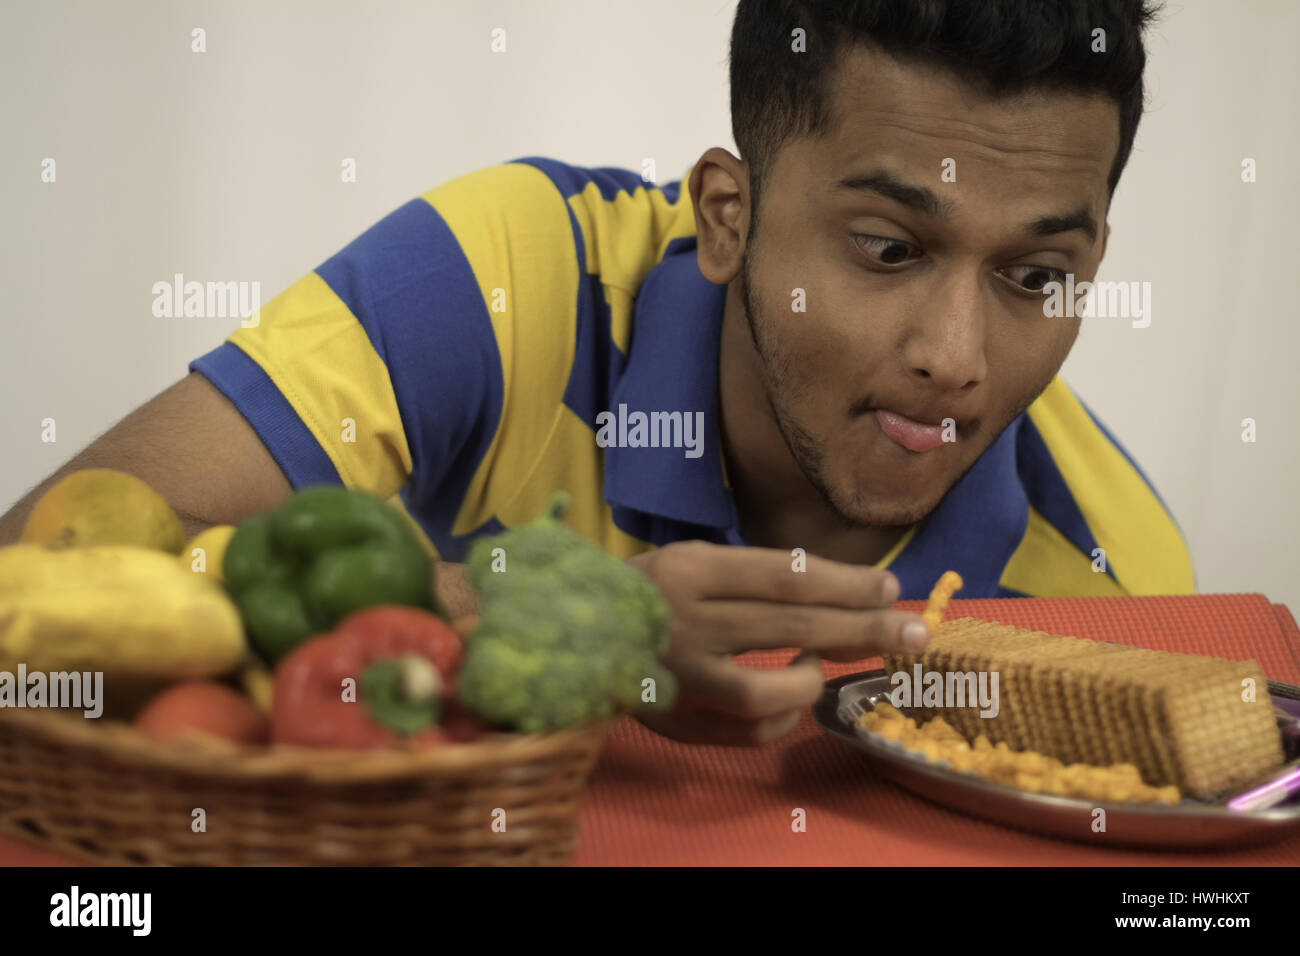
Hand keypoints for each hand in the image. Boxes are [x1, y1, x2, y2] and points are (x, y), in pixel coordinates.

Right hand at [626, 541, 928, 745]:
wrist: (572, 632)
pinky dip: (782, 718)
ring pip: (764, 693)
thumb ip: (762, 580)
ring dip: (810, 681)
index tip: (891, 587)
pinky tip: (790, 698)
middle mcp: (682, 622)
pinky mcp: (675, 721)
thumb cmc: (654, 591)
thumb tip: (851, 598)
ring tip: (822, 666)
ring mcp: (677, 678)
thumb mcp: (697, 563)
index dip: (844, 584)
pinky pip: (748, 731)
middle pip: (788, 626)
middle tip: (916, 632)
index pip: (783, 577)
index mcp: (689, 570)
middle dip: (861, 628)